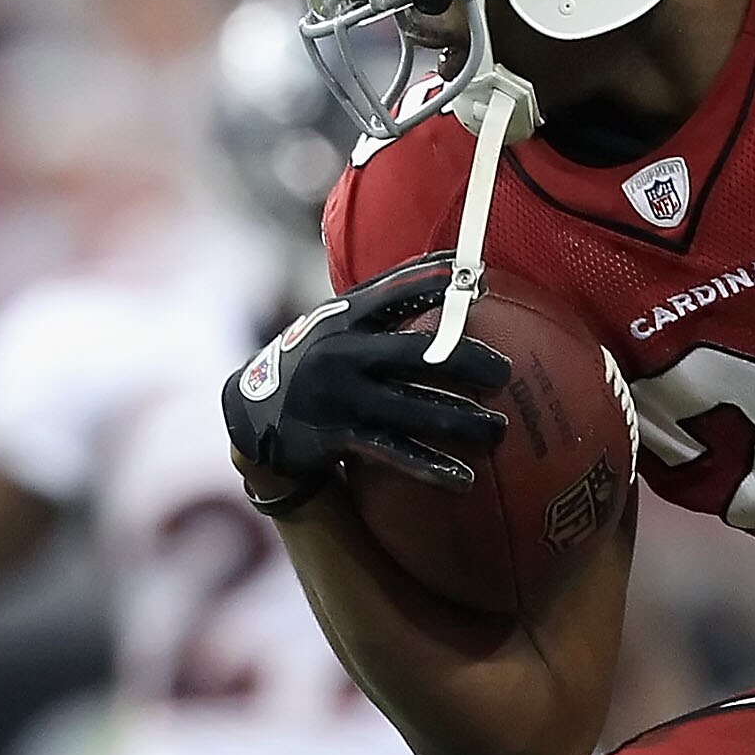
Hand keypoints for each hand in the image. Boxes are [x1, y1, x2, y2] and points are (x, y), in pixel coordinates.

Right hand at [221, 258, 511, 504]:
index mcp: (344, 317)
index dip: (438, 282)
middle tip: (505, 373)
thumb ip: (384, 305)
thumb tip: (458, 274)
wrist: (249, 416)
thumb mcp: (336, 325)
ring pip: (415, 409)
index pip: (395, 290)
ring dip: (463, 422)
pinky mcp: (337, 438)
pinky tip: (465, 480)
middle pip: (419, 353)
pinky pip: (394, 453)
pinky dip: (431, 467)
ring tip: (498, 431)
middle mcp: (342, 352)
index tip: (481, 278)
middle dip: (469, 361)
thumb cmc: (316, 361)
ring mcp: (340, 397)